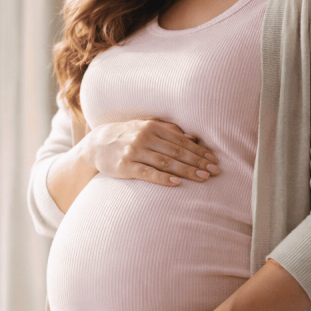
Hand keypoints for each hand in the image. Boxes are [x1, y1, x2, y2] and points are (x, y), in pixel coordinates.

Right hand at [82, 119, 219, 186]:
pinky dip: (162, 178)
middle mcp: (144, 137)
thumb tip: (193, 138)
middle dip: (198, 161)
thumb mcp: (145, 127)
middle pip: (177, 151)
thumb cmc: (126, 136)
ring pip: (165, 162)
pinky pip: (147, 173)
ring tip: (202, 178)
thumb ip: (168, 131)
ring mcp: (134, 152)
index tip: (213, 160)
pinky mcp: (125, 166)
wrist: (95, 144)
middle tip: (214, 171)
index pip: (181, 140)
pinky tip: (176, 183)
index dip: (199, 151)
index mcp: (152, 127)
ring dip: (186, 171)